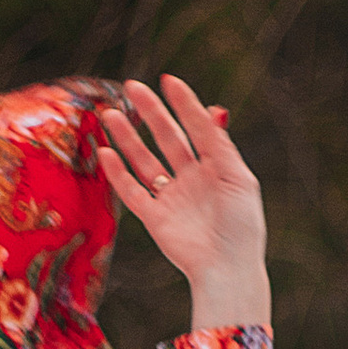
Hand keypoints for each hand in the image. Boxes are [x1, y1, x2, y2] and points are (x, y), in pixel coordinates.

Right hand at [98, 79, 270, 331]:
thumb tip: (215, 109)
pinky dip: (117, 173)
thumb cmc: (241, 225)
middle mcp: (193, 179)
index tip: (168, 80)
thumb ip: (220, 145)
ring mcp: (172, 198)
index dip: (183, 104)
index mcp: (217, 167)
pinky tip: (105, 152)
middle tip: (132, 88)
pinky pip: (132, 192)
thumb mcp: (237, 178)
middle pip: (167, 138)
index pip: (197, 128)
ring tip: (110, 114)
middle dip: (150, 113)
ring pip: (145, 161)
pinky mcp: (155, 218)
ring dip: (128, 138)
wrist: (227, 268)